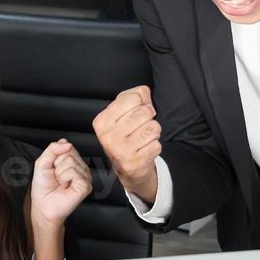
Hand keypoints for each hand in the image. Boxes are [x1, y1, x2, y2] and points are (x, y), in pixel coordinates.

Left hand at [30, 140, 92, 226]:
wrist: (43, 205)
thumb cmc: (43, 186)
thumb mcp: (42, 162)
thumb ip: (52, 149)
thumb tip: (67, 142)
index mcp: (72, 160)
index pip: (66, 146)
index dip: (54, 157)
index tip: (52, 168)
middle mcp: (81, 167)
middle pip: (68, 152)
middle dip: (56, 165)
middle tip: (56, 177)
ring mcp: (85, 176)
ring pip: (70, 161)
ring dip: (59, 173)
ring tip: (60, 183)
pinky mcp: (86, 185)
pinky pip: (73, 171)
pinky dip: (64, 178)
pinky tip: (65, 186)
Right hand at [92, 86, 160, 201]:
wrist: (126, 167)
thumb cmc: (125, 135)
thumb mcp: (122, 113)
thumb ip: (134, 96)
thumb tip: (144, 92)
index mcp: (102, 121)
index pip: (133, 98)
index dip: (140, 103)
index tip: (135, 112)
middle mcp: (108, 136)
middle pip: (145, 112)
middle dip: (149, 118)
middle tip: (141, 127)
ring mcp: (120, 151)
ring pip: (153, 128)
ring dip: (153, 132)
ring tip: (143, 138)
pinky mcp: (134, 163)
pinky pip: (157, 145)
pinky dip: (155, 146)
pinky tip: (144, 149)